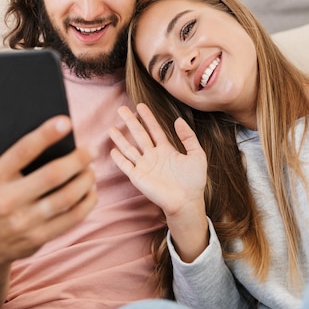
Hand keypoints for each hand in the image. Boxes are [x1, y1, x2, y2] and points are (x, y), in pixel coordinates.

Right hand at [0, 108, 97, 271]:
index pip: (22, 151)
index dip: (45, 135)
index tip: (66, 121)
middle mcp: (6, 200)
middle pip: (52, 175)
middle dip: (77, 159)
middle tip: (91, 149)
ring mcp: (24, 222)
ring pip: (66, 198)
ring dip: (85, 181)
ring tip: (92, 169)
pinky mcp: (39, 238)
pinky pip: (71, 219)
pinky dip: (87, 202)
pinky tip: (91, 191)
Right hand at [109, 104, 208, 260]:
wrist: (187, 201)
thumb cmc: (194, 181)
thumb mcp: (197, 155)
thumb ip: (188, 137)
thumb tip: (178, 120)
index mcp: (166, 150)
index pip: (154, 130)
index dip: (148, 118)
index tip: (140, 106)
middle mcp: (153, 156)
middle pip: (139, 135)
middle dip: (130, 121)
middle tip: (121, 109)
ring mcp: (144, 166)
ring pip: (129, 148)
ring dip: (120, 138)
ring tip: (112, 128)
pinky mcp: (138, 177)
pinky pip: (126, 165)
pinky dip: (119, 158)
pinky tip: (112, 150)